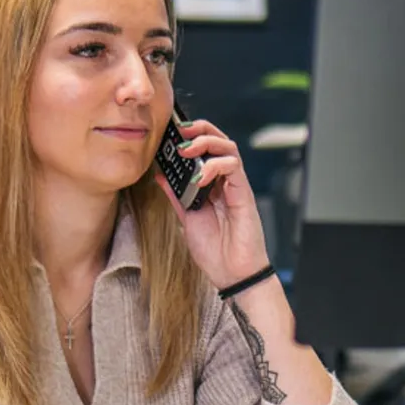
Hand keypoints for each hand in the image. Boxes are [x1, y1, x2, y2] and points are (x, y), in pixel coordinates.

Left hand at [154, 118, 270, 289]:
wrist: (232, 274)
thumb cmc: (214, 251)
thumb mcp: (187, 219)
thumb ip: (176, 196)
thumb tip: (160, 175)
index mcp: (211, 186)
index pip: (204, 150)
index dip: (190, 137)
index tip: (170, 134)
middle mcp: (224, 182)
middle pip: (218, 141)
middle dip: (199, 130)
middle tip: (180, 132)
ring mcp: (235, 186)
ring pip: (228, 147)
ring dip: (207, 142)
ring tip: (187, 149)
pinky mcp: (244, 194)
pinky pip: (234, 167)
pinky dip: (216, 165)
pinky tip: (201, 175)